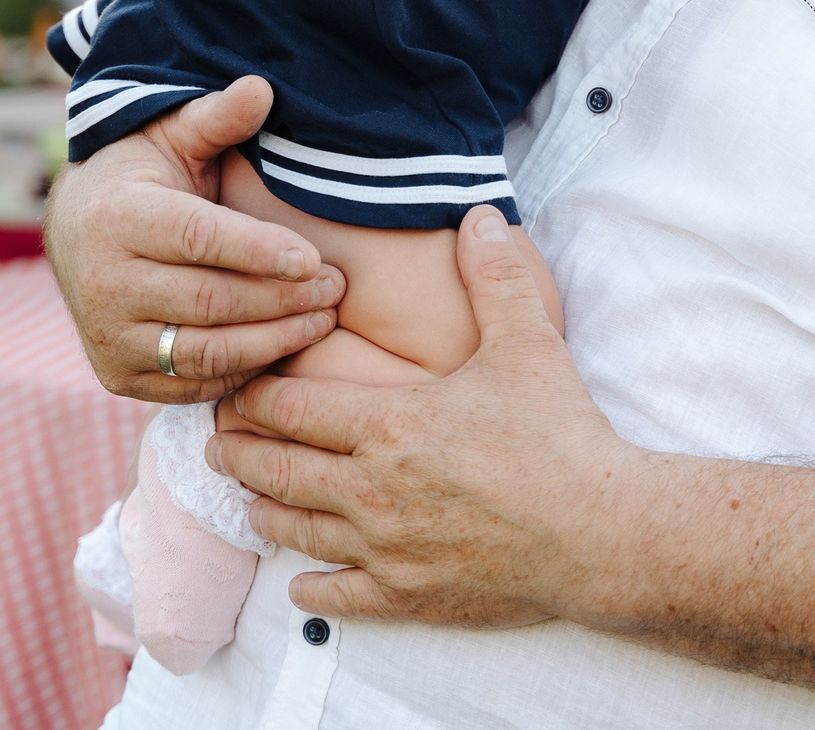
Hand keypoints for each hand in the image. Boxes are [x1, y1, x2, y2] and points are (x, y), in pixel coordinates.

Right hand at [43, 76, 345, 402]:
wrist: (76, 229)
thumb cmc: (143, 175)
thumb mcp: (173, 134)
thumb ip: (217, 117)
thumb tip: (262, 88)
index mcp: (115, 216)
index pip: (197, 238)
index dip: (259, 251)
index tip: (314, 258)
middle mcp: (100, 281)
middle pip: (208, 300)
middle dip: (281, 299)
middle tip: (336, 289)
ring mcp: (105, 335)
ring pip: (203, 351)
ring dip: (273, 340)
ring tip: (322, 318)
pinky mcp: (115, 374)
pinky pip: (190, 384)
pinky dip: (242, 371)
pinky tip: (282, 346)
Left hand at [213, 205, 633, 626]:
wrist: (600, 532)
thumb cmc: (562, 436)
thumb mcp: (528, 343)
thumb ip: (495, 277)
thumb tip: (481, 215)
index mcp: (388, 423)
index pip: (292, 406)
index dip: (254, 396)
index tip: (235, 389)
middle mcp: (371, 488)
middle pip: (277, 469)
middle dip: (238, 454)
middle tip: (214, 447)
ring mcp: (385, 548)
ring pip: (296, 531)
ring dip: (264, 512)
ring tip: (248, 501)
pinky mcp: (407, 597)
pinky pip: (337, 600)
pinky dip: (311, 592)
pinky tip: (300, 587)